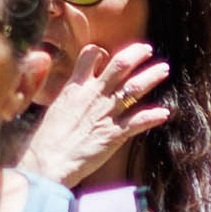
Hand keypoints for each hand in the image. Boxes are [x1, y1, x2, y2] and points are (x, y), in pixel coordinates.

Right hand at [26, 42, 170, 191]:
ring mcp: (106, 113)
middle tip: (147, 49)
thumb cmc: (45, 140)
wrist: (49, 162)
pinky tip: (164, 113)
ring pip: (134, 88)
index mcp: (75, 87)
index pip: (90, 56)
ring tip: (163, 69)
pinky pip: (139, 121)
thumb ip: (69, 97)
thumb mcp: (54, 109)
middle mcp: (94, 95)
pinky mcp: (115, 133)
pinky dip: (153, 116)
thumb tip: (73, 93)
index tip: (107, 54)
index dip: (100, 52)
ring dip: (151, 77)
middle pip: (120, 65)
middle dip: (136, 54)